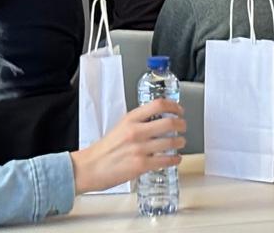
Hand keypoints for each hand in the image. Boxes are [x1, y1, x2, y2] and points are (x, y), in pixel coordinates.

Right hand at [70, 99, 185, 193]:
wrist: (89, 168)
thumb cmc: (104, 149)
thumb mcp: (121, 126)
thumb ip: (139, 122)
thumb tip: (158, 119)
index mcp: (130, 119)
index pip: (158, 104)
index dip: (174, 106)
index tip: (179, 110)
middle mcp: (136, 132)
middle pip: (169, 122)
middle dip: (181, 124)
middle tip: (183, 126)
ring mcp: (139, 149)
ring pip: (170, 142)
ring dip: (180, 142)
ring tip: (180, 143)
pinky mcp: (140, 165)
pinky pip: (165, 160)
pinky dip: (175, 159)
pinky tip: (176, 159)